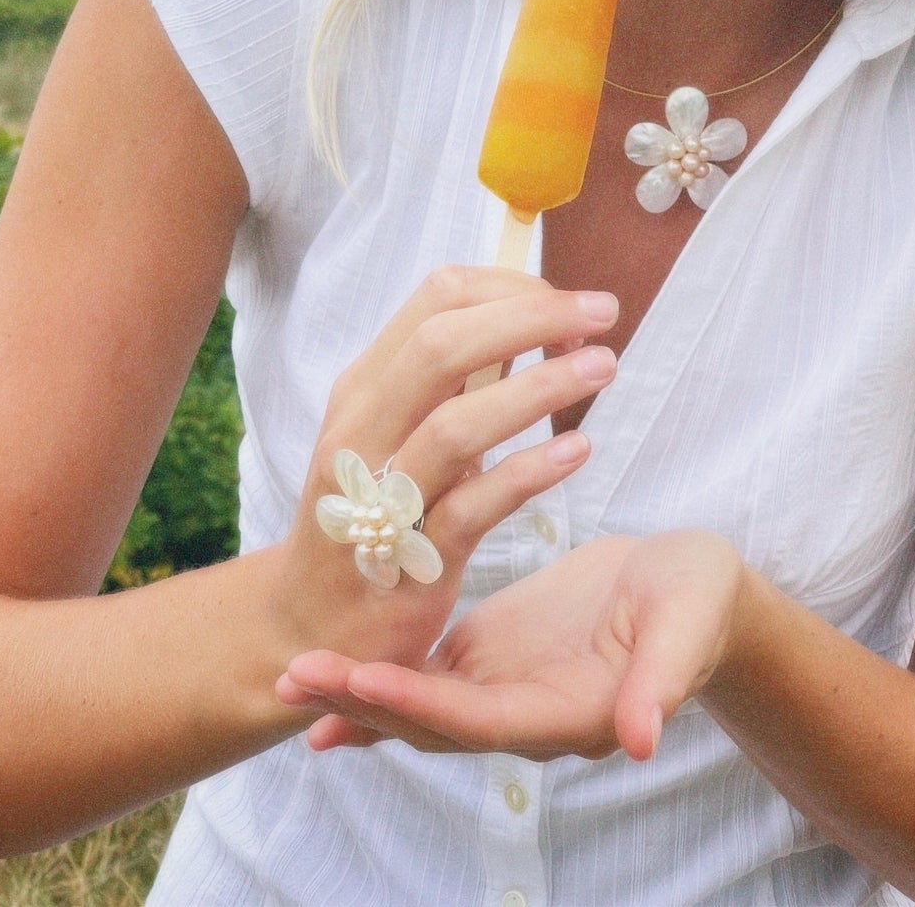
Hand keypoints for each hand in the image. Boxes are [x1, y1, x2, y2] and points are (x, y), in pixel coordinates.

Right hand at [265, 267, 619, 683]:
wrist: (310, 625)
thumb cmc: (369, 515)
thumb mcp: (396, 431)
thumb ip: (452, 379)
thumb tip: (529, 319)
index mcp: (365, 386)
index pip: (436, 300)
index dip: (511, 289)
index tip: (569, 305)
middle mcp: (363, 429)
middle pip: (442, 345)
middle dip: (531, 316)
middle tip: (603, 314)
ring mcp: (379, 497)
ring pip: (456, 424)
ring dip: (537, 387)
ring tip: (603, 368)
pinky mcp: (409, 562)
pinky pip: (471, 506)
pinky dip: (528, 472)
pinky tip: (578, 451)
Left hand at [278, 530, 746, 762]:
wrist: (694, 592)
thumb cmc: (697, 603)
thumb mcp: (687, 630)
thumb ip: (661, 685)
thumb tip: (640, 741)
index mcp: (566, 713)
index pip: (478, 719)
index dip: (419, 705)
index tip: (361, 687)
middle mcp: (524, 713)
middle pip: (431, 721)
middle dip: (362, 702)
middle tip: (294, 677)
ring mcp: (502, 686)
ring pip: (417, 701)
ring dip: (357, 693)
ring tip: (291, 676)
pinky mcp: (492, 652)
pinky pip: (427, 670)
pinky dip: (379, 671)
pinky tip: (332, 664)